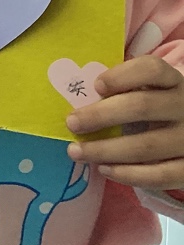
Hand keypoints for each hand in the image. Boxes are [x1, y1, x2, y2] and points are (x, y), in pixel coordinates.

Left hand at [66, 55, 183, 190]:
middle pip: (141, 106)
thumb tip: (79, 97)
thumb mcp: (150, 90)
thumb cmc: (159, 107)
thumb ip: (124, 88)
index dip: (123, 76)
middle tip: (72, 123)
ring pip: (145, 146)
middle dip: (100, 115)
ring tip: (76, 151)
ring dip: (105, 150)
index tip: (96, 86)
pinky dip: (129, 174)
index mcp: (173, 81)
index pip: (152, 69)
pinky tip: (104, 169)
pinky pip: (160, 175)